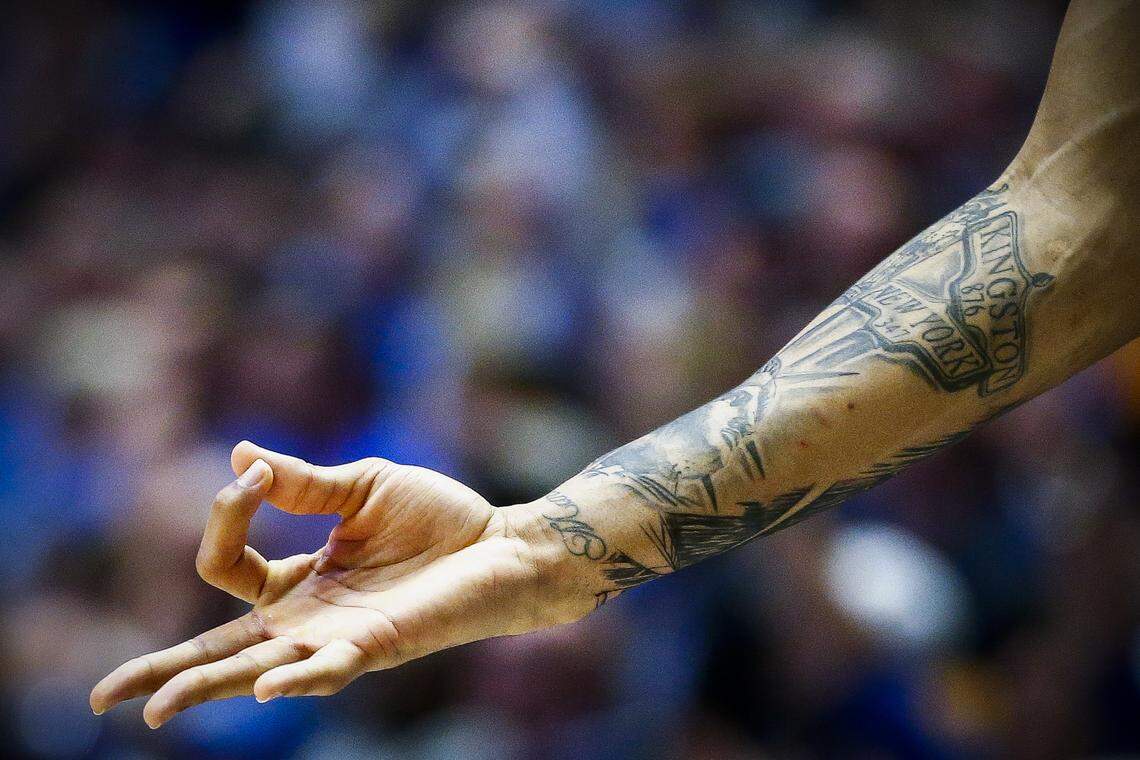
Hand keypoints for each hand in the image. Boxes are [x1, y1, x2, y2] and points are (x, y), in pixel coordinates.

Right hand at [90, 442, 570, 727]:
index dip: (226, 513)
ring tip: (156, 708)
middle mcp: (309, 618)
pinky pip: (329, 669)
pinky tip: (263, 688)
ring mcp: (340, 637)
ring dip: (206, 687)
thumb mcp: (361, 487)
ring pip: (257, 672)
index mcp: (300, 579)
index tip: (257, 476)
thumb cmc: (438, 519)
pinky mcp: (380, 645)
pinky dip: (296, 677)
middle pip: (220, 650)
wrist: (503, 542)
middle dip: (163, 671)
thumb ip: (303, 484)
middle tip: (104, 697)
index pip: (227, 564)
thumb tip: (239, 455)